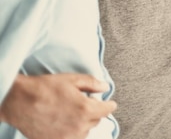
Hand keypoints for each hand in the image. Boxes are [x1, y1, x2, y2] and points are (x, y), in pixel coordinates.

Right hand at [0, 73, 116, 138]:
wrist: (19, 101)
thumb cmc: (44, 88)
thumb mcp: (72, 79)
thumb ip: (92, 83)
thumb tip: (105, 87)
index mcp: (86, 109)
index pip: (107, 110)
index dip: (109, 104)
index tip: (109, 103)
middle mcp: (79, 126)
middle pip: (96, 120)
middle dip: (93, 111)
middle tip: (82, 103)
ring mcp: (67, 137)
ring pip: (84, 131)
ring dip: (82, 122)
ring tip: (70, 112)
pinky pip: (71, 138)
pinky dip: (71, 131)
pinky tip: (62, 122)